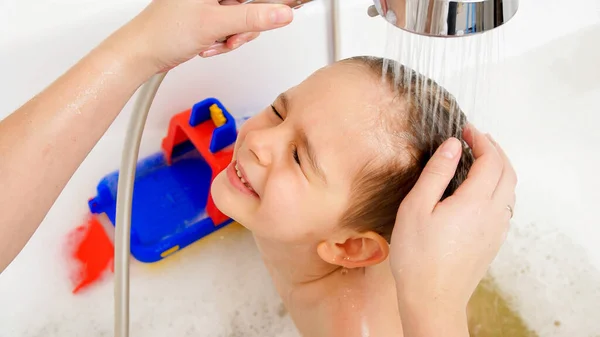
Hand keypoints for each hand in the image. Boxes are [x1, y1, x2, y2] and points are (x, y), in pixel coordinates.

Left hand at [105, 0, 293, 72]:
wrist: (142, 53)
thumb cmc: (163, 32)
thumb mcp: (215, 23)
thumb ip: (252, 17)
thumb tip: (281, 13)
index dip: (267, 4)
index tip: (282, 10)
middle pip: (250, 4)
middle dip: (244, 25)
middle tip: (232, 36)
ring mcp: (209, 2)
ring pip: (241, 18)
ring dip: (233, 36)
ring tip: (215, 42)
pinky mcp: (207, 16)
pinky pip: (230, 27)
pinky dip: (223, 40)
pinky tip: (208, 44)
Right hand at [390, 124, 516, 311]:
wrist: (433, 300)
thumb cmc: (418, 256)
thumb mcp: (417, 208)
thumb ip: (436, 173)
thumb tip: (452, 146)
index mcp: (475, 202)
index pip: (491, 160)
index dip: (481, 140)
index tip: (466, 129)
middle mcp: (493, 214)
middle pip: (508, 172)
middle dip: (495, 150)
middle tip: (476, 138)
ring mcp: (496, 230)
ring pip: (510, 190)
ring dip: (500, 168)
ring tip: (479, 159)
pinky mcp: (493, 242)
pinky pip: (505, 206)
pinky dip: (498, 187)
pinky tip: (479, 190)